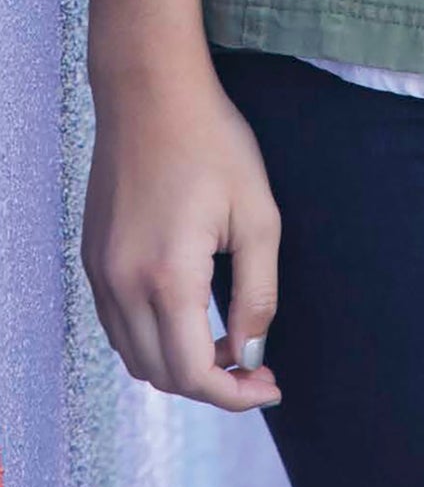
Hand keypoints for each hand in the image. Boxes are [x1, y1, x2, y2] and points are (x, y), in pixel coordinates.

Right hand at [82, 60, 282, 411]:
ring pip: (135, 356)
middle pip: (162, 375)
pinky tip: (189, 315)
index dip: (234, 394)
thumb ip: (257, 293)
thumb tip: (251, 352)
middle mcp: (122, 285)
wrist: (150, 92)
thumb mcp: (257, 214)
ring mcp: (100, 273)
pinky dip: (153, 339)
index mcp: (167, 278)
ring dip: (180, 365)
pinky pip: (118, 326)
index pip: (193, 374)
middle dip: (213, 384)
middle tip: (255, 366)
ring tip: (226, 341)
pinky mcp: (92, 258)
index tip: (270, 385)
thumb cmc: (211, 142)